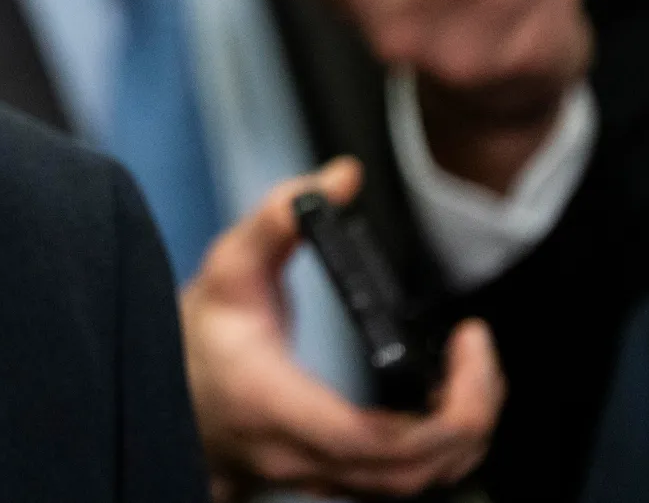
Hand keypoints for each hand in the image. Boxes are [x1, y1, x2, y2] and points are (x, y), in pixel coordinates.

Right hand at [182, 158, 502, 497]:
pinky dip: (442, 450)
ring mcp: (320, 479)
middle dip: (471, 416)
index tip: (466, 343)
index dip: (443, 410)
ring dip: (462, 437)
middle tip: (477, 350)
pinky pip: (404, 484)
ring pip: (415, 487)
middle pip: (412, 473)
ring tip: (474, 372)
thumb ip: (277, 218)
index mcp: (278, 408)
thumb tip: (342, 177)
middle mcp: (302, 458)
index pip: (374, 440)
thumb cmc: (200, 338)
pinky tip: (450, 404)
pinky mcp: (336, 482)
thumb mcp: (228, 267)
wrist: (171, 397)